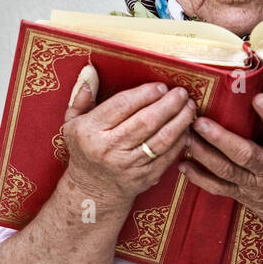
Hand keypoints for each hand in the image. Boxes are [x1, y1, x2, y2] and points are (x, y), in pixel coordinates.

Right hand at [60, 64, 198, 205]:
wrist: (92, 192)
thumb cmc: (85, 151)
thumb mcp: (72, 124)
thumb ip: (81, 97)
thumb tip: (90, 71)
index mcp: (90, 131)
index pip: (121, 106)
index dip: (144, 94)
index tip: (160, 86)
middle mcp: (108, 148)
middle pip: (145, 121)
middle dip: (168, 104)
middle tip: (181, 93)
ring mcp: (127, 165)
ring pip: (160, 140)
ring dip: (179, 121)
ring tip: (189, 107)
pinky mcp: (143, 177)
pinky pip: (166, 157)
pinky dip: (179, 142)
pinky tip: (186, 129)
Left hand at [177, 93, 262, 243]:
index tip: (259, 97)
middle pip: (243, 154)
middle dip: (220, 138)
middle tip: (200, 121)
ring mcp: (253, 186)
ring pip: (224, 170)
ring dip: (203, 153)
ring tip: (185, 136)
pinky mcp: (242, 196)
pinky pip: (217, 188)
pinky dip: (198, 178)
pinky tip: (181, 165)